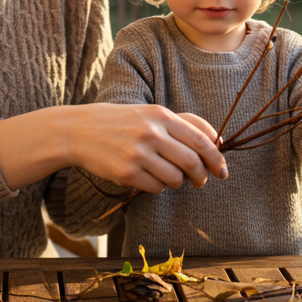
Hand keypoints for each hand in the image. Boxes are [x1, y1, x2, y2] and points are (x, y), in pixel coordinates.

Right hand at [69, 104, 227, 192]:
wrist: (78, 130)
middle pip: (192, 162)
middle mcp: (151, 133)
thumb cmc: (120, 122)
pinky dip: (158, 187)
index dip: (217, 158)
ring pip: (175, 179)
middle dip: (202, 176)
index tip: (222, 170)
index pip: (200, 141)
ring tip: (169, 177)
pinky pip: (156, 188)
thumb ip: (181, 124)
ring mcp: (138, 153)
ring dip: (178, 182)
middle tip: (201, 181)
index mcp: (161, 115)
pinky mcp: (126, 173)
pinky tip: (149, 178)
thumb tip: (216, 140)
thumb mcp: (149, 113)